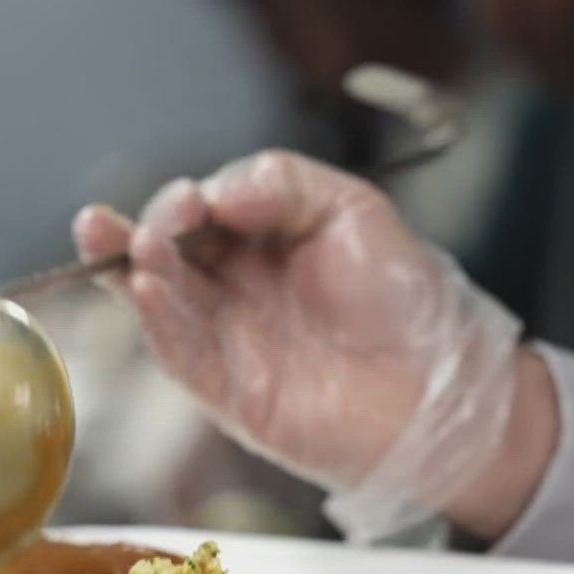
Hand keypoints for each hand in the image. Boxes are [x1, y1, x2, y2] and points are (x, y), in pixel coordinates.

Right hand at [73, 149, 554, 542]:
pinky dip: (158, 321)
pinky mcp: (227, 390)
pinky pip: (179, 352)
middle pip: (167, 253)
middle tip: (152, 222)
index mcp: (262, 241)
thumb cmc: (405, 301)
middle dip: (145, 230)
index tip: (193, 197)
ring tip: (137, 246)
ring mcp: (228, 339)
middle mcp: (236, 288)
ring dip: (139, 270)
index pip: (201, 213)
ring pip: (163, 300)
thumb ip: (285, 182)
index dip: (186, 202)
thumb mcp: (354, 209)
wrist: (436, 386)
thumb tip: (218, 190)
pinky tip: (149, 289)